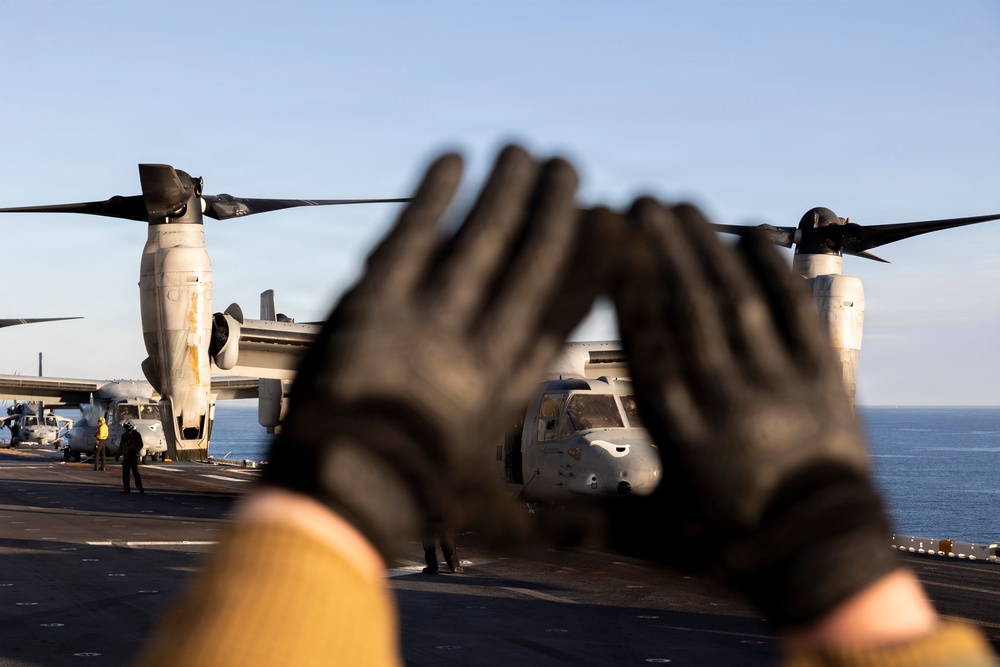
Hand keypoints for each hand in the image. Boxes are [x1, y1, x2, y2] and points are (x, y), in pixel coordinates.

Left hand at [263, 145, 609, 557]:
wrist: (338, 503)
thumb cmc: (415, 504)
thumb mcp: (495, 504)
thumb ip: (547, 505)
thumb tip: (606, 536)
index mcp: (509, 387)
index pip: (559, 310)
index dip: (586, 263)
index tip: (608, 227)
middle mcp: (479, 345)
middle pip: (528, 263)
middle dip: (552, 212)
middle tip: (570, 169)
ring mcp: (427, 321)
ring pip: (479, 240)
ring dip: (504, 192)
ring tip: (524, 151)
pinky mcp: (374, 303)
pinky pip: (413, 236)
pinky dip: (434, 195)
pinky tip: (453, 159)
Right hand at [606, 198, 897, 626]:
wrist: (816, 556)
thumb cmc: (727, 544)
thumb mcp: (654, 528)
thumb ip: (593, 513)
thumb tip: (531, 516)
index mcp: (679, 433)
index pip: (646, 344)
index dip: (626, 287)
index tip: (610, 245)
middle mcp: (725, 402)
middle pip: (687, 308)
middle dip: (661, 249)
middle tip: (640, 204)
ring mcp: (777, 388)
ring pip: (735, 302)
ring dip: (705, 249)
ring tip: (681, 208)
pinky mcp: (823, 380)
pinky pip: (796, 313)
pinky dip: (773, 271)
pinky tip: (750, 236)